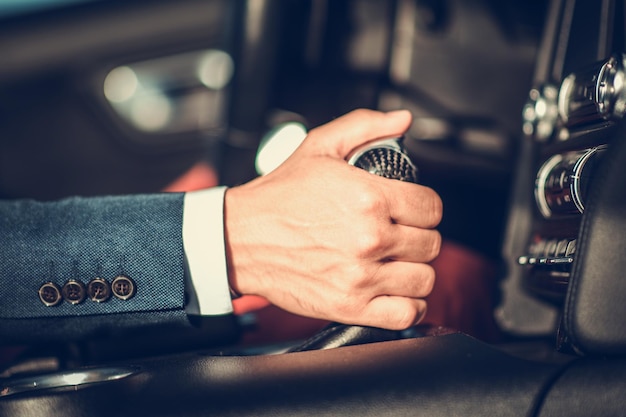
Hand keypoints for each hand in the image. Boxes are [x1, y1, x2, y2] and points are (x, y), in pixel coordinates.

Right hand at [224, 109, 442, 329]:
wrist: (241, 238)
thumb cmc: (278, 196)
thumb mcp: (319, 146)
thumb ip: (365, 126)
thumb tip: (402, 120)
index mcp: (370, 198)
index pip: (432, 208)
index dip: (425, 208)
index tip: (412, 212)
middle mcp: (370, 238)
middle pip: (431, 244)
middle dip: (419, 237)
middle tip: (400, 235)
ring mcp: (361, 276)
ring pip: (424, 279)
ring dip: (415, 270)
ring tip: (397, 263)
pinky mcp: (350, 306)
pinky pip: (407, 314)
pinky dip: (409, 305)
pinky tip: (396, 291)